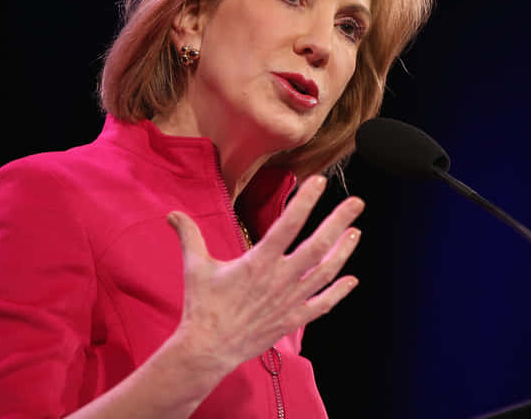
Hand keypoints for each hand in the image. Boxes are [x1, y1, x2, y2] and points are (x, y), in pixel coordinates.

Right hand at [166, 175, 362, 375]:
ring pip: (325, 273)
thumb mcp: (196, 266)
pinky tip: (351, 280)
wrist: (208, 349)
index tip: (320, 182)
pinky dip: (339, 292)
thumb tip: (173, 214)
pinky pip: (322, 304)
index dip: (305, 201)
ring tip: (355, 232)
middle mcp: (280, 279)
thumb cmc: (203, 306)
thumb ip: (189, 236)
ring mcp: (290, 300)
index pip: (288, 224)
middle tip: (357, 203)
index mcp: (258, 261)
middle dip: (339, 222)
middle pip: (318, 246)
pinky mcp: (292, 319)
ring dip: (343, 252)